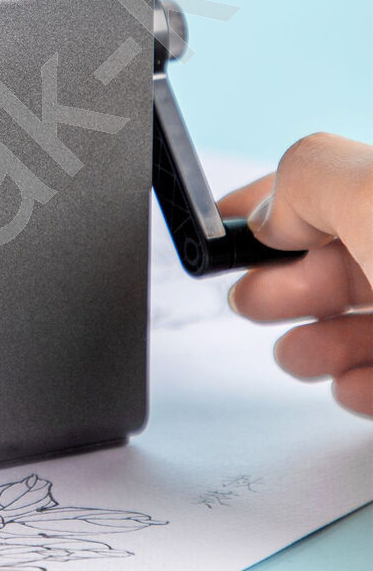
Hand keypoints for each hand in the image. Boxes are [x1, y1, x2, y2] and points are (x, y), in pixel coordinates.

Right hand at [218, 133, 372, 417]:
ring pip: (342, 328)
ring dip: (308, 347)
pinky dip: (351, 388)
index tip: (213, 231)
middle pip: (322, 263)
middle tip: (258, 298)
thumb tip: (267, 214)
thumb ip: (304, 183)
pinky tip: (352, 386)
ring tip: (308, 354)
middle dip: (277, 288)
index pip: (312, 186)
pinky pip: (370, 381)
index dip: (257, 207)